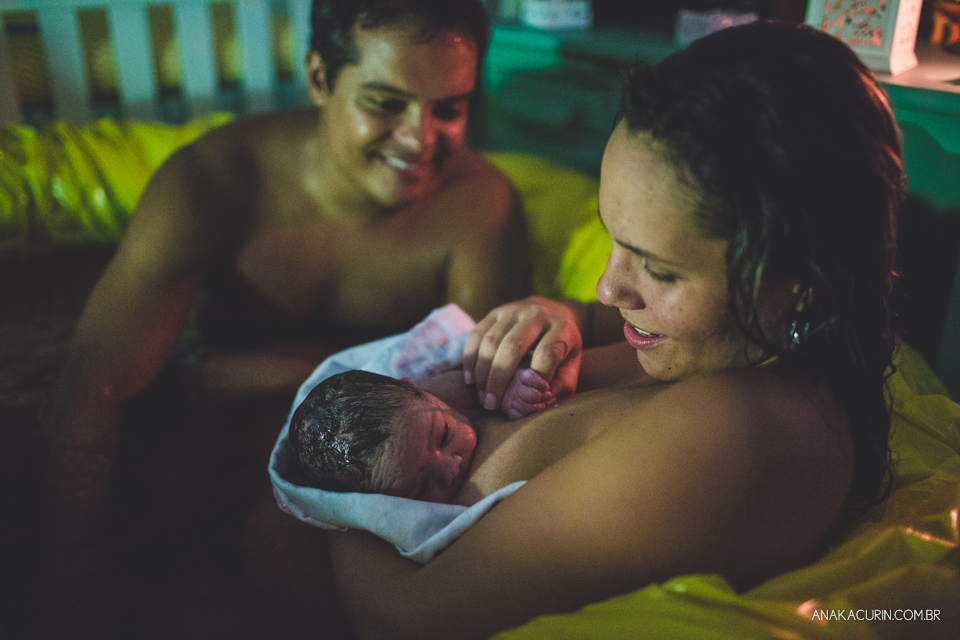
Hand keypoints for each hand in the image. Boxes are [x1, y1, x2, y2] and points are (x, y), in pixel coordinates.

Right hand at [462, 297, 582, 410]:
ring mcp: (514, 310)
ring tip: (481, 396)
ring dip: (482, 372)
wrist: (553, 313)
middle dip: (499, 379)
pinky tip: (471, 379)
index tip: (530, 399)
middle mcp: (537, 314)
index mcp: (562, 328)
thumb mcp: (571, 368)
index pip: (547, 353)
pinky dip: (470, 358)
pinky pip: (477, 334)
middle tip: (491, 405)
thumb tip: (540, 401)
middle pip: (513, 346)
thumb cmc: (562, 350)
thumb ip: (559, 386)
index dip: (538, 378)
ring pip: (491, 341)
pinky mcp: (495, 312)